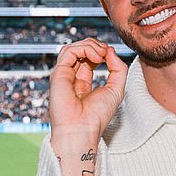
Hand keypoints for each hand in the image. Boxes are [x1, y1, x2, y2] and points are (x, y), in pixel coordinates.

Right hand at [48, 39, 127, 175]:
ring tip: (101, 54)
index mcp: (82, 82)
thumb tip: (110, 50)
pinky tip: (96, 57)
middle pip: (79, 50)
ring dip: (89, 45)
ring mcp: (63, 75)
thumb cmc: (97, 116)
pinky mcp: (58, 74)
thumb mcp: (116, 89)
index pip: (88, 57)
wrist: (82, 130)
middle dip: (95, 45)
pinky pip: (69, 51)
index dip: (100, 51)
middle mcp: (71, 78)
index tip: (110, 55)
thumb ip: (117, 68)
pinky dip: (84, 49)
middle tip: (106, 52)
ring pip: (72, 48)